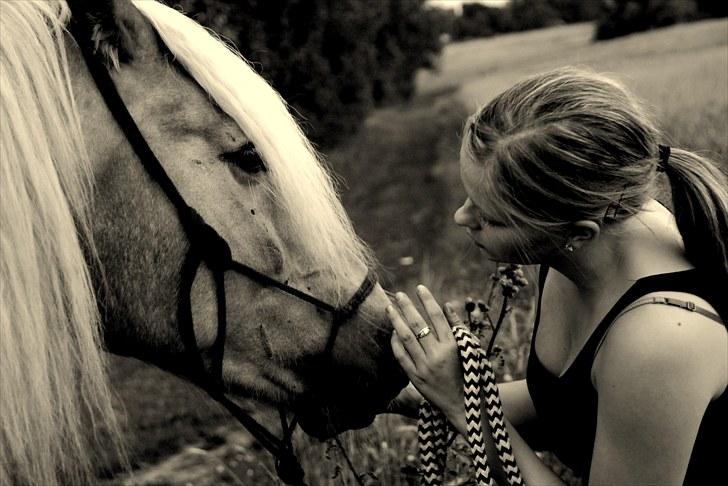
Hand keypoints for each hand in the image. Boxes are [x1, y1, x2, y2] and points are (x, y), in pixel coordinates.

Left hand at [387, 285, 465, 423]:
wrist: (463, 403)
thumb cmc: (469, 372)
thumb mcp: (469, 348)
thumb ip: (458, 326)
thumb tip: (446, 305)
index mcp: (452, 345)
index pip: (436, 316)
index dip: (427, 300)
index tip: (419, 288)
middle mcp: (437, 355)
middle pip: (418, 324)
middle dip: (407, 307)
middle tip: (399, 295)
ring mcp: (425, 367)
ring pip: (406, 338)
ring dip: (396, 321)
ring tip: (390, 308)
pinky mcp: (416, 378)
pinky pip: (401, 356)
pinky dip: (396, 343)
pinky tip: (393, 332)